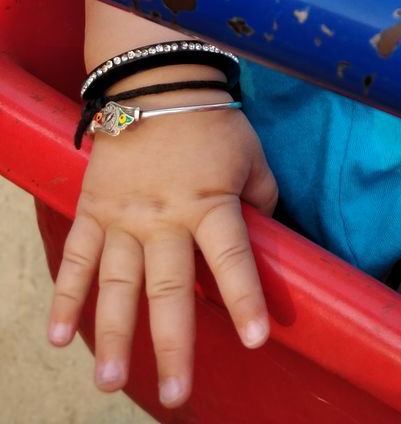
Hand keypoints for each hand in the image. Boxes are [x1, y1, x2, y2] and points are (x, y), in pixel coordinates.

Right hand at [48, 97, 277, 407]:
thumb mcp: (252, 156)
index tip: (256, 339)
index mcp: (210, 202)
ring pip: (118, 284)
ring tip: (110, 383)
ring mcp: (124, 217)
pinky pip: (77, 258)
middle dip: (174, 344)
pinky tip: (58, 337)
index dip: (246, 298)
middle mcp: (165, 217)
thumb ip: (260, 200)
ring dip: (113, 336)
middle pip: (170, 288)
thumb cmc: (212, 122)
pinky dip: (66, 297)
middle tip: (178, 393)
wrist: (156, 81)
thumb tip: (267, 239)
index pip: (232, 258)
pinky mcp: (94, 210)